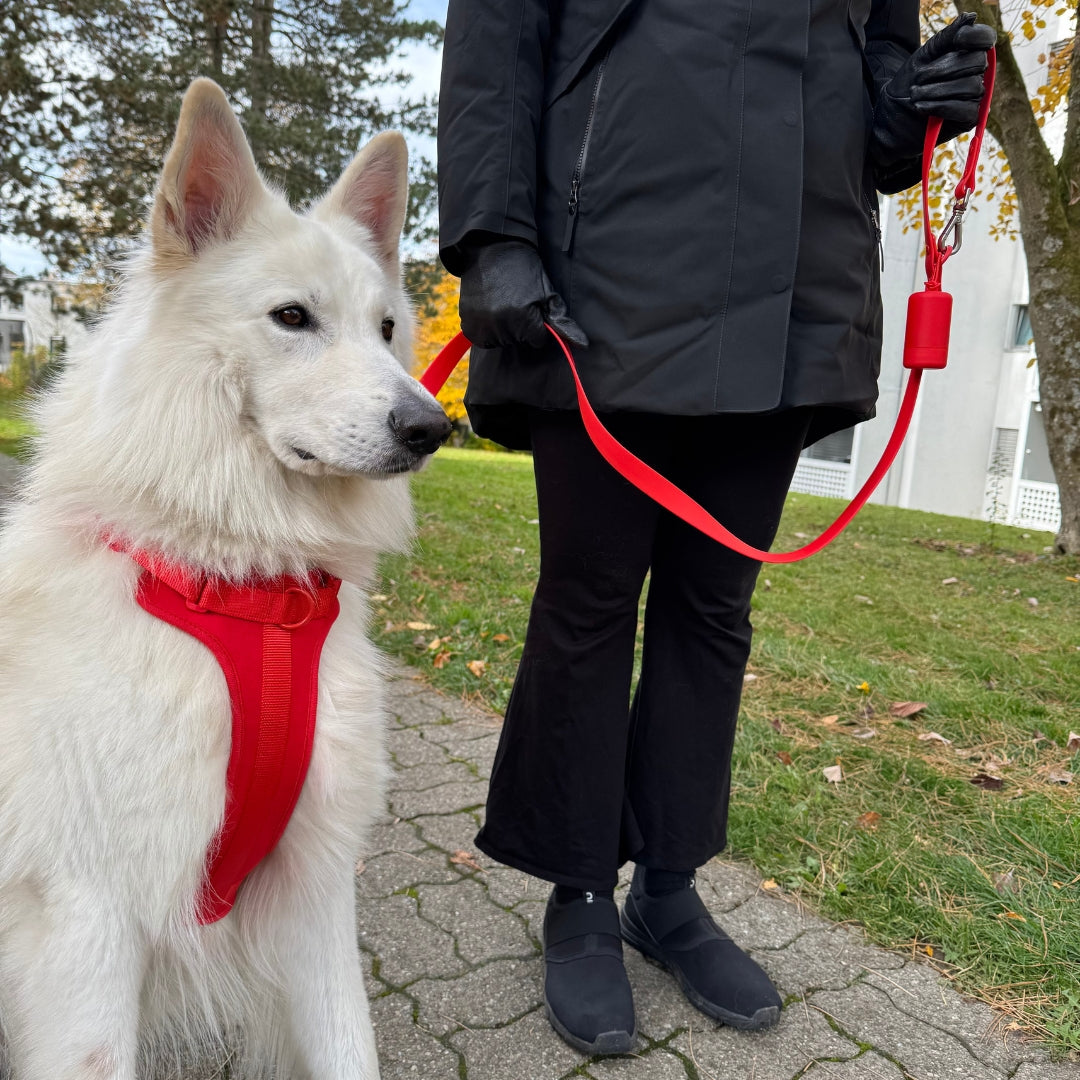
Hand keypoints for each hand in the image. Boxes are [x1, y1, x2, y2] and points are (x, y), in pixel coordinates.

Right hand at [458, 238, 587, 350]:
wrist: (493, 248)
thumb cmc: (526, 270)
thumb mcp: (548, 293)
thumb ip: (563, 322)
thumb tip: (583, 345)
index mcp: (524, 318)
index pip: (537, 340)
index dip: (537, 325)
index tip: (532, 307)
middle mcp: (502, 324)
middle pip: (518, 342)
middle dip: (520, 327)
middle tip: (515, 301)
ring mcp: (482, 323)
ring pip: (500, 341)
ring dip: (503, 329)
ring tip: (501, 303)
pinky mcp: (467, 322)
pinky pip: (481, 339)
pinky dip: (486, 329)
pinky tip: (489, 310)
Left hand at [871, 13, 995, 165]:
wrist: (891, 115)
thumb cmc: (909, 83)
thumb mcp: (924, 57)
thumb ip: (946, 37)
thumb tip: (971, 17)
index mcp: (967, 54)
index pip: (985, 39)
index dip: (976, 37)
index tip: (957, 40)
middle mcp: (975, 74)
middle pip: (977, 63)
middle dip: (944, 69)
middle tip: (919, 78)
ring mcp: (974, 97)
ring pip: (971, 87)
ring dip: (938, 91)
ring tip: (915, 95)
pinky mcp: (968, 118)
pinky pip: (966, 109)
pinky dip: (941, 107)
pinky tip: (921, 108)